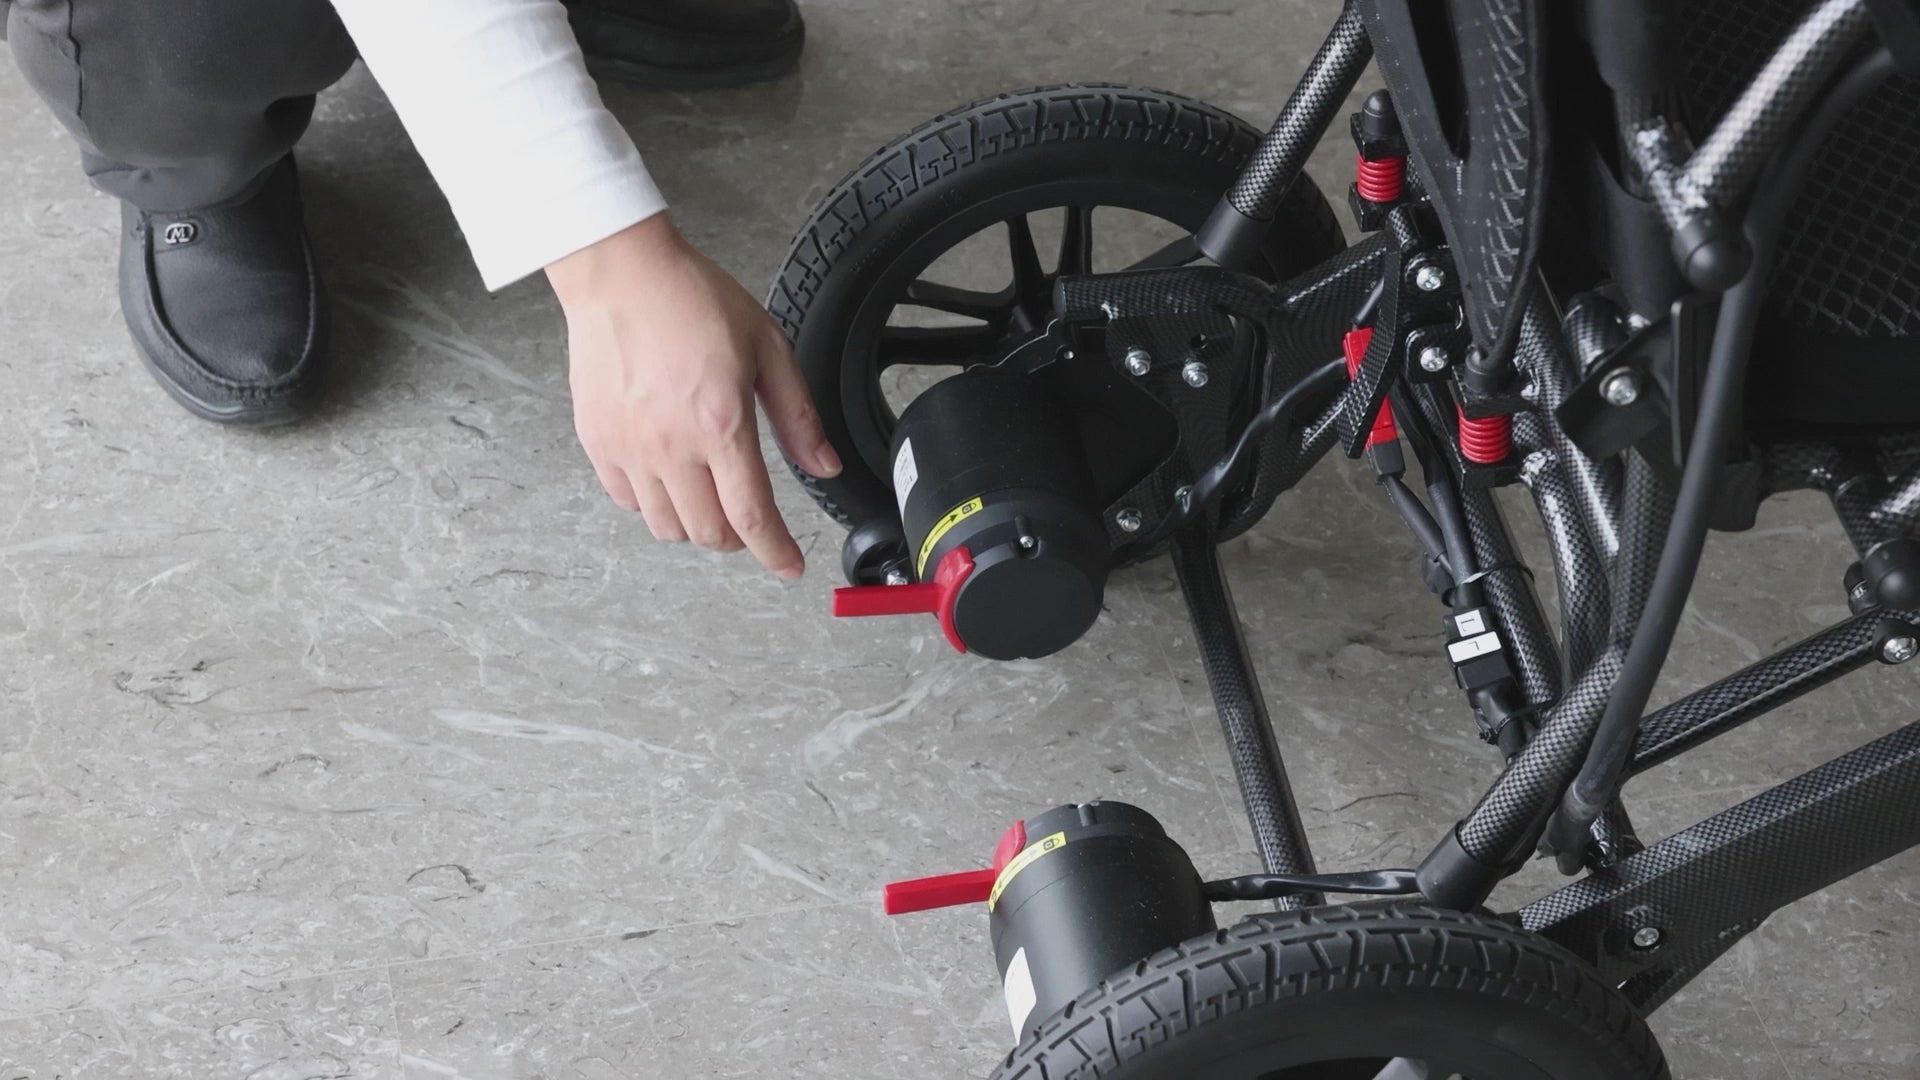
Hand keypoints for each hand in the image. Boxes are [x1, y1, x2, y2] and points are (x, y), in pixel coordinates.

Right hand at [546, 214, 840, 578]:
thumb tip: (823, 465)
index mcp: (721, 423)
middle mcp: (671, 445)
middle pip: (709, 533)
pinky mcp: (598, 441)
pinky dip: (654, 505)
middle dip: (738, 540)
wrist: (620, 273)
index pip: (752, 516)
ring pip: (667, 527)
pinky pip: (629, 501)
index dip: (776, 552)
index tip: (789, 566)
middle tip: (751, 523)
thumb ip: (798, 416)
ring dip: (697, 525)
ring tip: (710, 497)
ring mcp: (629, 447)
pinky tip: (670, 478)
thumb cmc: (690, 299)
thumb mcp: (767, 349)